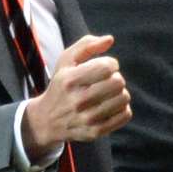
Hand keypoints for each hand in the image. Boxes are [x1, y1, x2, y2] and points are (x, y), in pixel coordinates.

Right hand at [22, 34, 131, 160]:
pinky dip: (122, 108)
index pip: (106, 67)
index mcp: (69, 80)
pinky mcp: (96, 132)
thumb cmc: (60, 86)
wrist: (47, 121)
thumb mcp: (65, 61)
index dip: (111, 63)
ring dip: (120, 93)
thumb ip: (86, 45)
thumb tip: (110, 39)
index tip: (105, 67)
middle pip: (118, 83)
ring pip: (124, 98)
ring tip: (109, 94)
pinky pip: (125, 115)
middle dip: (116, 78)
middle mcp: (78, 101)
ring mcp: (87, 119)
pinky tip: (111, 106)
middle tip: (108, 81)